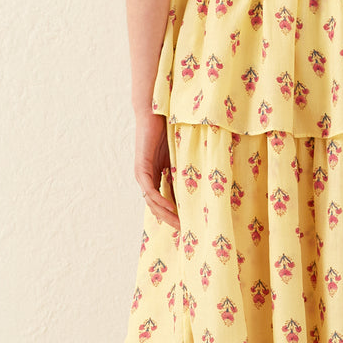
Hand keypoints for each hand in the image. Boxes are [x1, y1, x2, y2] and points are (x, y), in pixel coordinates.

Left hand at [134, 111, 178, 228]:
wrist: (155, 112)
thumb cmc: (168, 129)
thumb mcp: (179, 155)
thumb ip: (184, 169)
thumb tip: (202, 183)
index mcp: (156, 175)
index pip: (164, 200)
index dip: (174, 214)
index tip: (187, 224)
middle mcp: (147, 177)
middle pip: (157, 205)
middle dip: (170, 219)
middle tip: (184, 231)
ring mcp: (142, 173)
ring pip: (152, 201)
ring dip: (165, 214)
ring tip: (178, 224)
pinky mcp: (141, 167)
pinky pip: (149, 189)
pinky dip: (158, 199)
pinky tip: (169, 208)